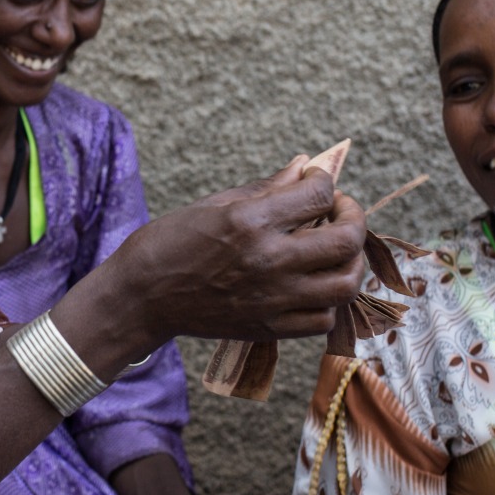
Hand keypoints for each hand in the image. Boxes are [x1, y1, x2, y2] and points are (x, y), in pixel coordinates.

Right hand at [97, 161, 367, 347]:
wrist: (142, 297)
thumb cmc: (171, 242)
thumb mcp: (216, 203)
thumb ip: (267, 188)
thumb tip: (304, 167)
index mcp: (250, 221)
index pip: (319, 193)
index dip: (324, 181)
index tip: (314, 183)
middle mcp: (268, 260)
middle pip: (346, 239)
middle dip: (353, 218)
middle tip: (340, 212)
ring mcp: (272, 298)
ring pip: (346, 283)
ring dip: (350, 262)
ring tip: (336, 251)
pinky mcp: (269, 327)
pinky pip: (324, 319)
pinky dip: (329, 301)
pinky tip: (314, 285)